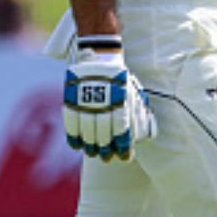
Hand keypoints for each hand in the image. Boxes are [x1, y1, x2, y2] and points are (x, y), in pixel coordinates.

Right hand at [63, 41, 156, 160]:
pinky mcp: (72, 97)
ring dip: (90, 145)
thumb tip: (146, 136)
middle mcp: (104, 100)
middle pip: (104, 130)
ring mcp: (86, 99)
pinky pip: (71, 120)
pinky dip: (74, 135)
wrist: (100, 58)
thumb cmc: (121, 81)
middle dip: (106, 148)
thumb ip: (139, 114)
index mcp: (122, 99)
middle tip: (107, 158)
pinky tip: (77, 145)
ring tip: (93, 154)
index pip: (123, 128)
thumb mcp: (134, 93)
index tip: (125, 158)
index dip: (124, 145)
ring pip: (87, 128)